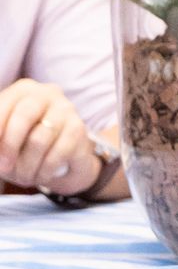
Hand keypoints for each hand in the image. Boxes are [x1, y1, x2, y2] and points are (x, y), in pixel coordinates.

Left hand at [0, 79, 104, 195]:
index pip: (3, 106)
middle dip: (10, 146)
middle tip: (5, 168)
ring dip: (28, 166)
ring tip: (24, 178)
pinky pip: (57, 153)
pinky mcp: (78, 130)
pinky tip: (41, 176)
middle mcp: (47, 93)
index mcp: (24, 90)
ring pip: (40, 139)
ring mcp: (66, 110)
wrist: (66, 159)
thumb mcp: (6, 138)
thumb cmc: (28, 145)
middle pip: (23, 116)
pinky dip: (45, 170)